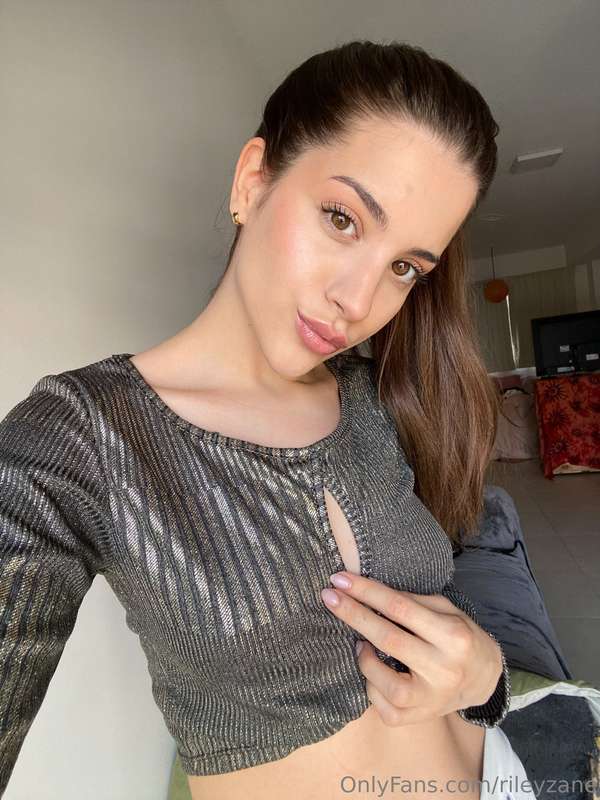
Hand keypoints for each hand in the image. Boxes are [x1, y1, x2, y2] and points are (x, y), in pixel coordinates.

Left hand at [320, 571, 502, 726]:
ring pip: (382, 680)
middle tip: (329, 596)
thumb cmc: (460, 637)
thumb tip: (369, 591)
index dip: (367, 592)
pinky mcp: (418, 718)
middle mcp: (443, 669)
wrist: (484, 681)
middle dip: (353, 614)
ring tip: (360, 644)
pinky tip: (374, 672)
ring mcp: (431, 699)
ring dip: (362, 657)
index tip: (340, 578)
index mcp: (453, 636)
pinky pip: (382, 706)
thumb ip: (412, 602)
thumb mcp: (446, 610)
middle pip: (388, 639)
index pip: (401, 608)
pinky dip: (371, 685)